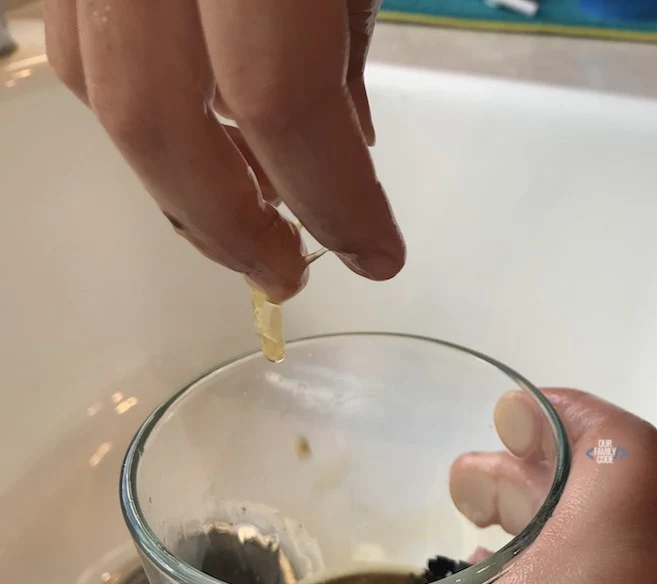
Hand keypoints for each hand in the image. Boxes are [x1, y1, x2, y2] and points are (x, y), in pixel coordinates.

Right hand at [44, 0, 404, 300]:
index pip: (280, 100)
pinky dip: (148, 109)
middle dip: (228, 224)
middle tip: (287, 272)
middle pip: (156, 118)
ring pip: (102, 89)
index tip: (378, 254)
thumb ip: (344, 57)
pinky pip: (84, 44)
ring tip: (256, 211)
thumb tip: (348, 151)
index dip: (333, 197)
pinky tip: (208, 136)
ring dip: (181, 177)